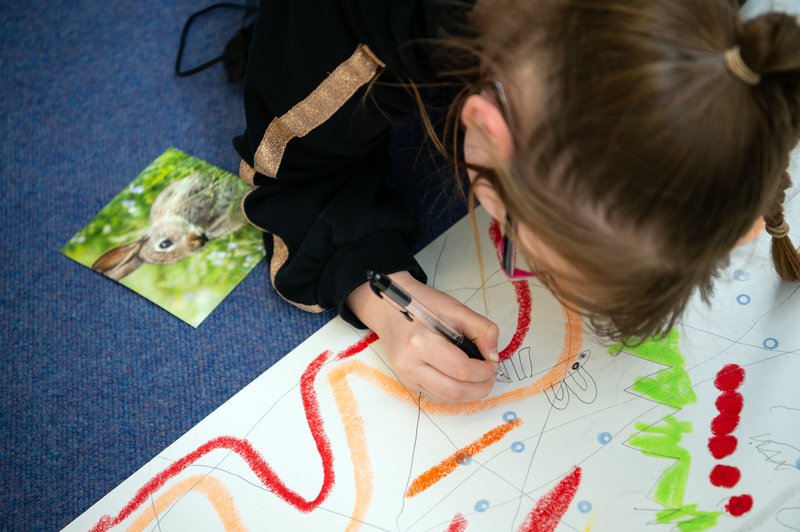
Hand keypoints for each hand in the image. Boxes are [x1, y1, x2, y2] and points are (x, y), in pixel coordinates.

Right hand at [346, 271, 499, 402]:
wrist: (388, 308)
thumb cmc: (421, 304)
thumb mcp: (455, 309)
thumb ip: (481, 329)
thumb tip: (493, 356)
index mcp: (420, 342)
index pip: (461, 369)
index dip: (484, 371)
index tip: (493, 363)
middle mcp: (409, 364)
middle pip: (454, 391)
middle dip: (480, 388)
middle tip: (491, 376)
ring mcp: (406, 376)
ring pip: (445, 399)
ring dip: (469, 394)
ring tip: (480, 379)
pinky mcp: (407, 382)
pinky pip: (436, 396)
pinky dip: (455, 393)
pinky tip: (463, 381)